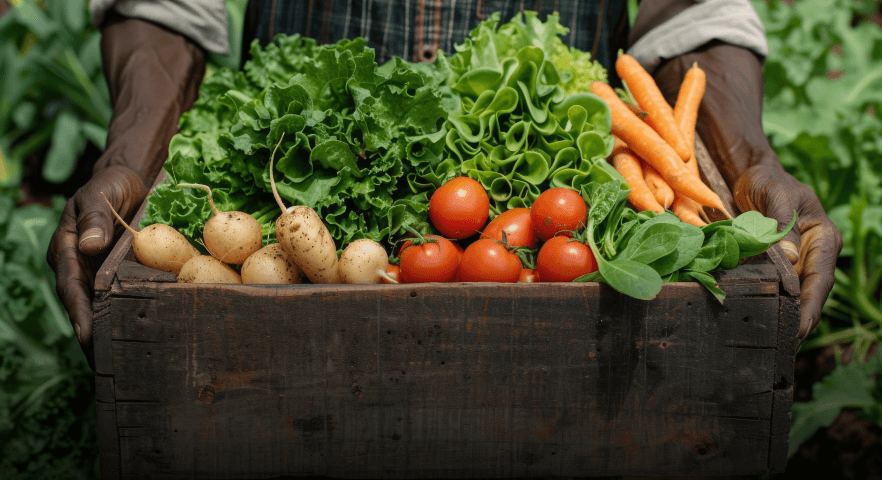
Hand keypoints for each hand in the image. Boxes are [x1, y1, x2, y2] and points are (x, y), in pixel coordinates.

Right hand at [46, 166, 146, 361]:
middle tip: (104, 366)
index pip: (70, 285)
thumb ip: (95, 218)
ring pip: (100, 309)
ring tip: (119, 366)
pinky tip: (137, 340)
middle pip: (83, 306)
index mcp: (68, 249)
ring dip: (108, 336)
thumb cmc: (110, 186)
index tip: (85, 335)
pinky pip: (120, 300)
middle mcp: (80, 267)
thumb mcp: (99, 194)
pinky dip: (126, 319)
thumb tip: (90, 246)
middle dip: (91, 336)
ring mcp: (98, 274)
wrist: (128, 181)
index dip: (78, 311)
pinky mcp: (118, 276)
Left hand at [733, 164, 842, 338]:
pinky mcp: (777, 262)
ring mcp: (797, 260)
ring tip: (774, 342)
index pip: (820, 278)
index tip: (799, 329)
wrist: (752, 174)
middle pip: (810, 293)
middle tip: (785, 346)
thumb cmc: (768, 181)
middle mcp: (814, 253)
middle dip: (800, 319)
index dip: (811, 305)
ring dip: (786, 316)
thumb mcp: (777, 197)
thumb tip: (791, 259)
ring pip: (795, 294)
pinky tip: (762, 319)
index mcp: (823, 239)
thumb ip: (783, 225)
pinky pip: (777, 286)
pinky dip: (772, 303)